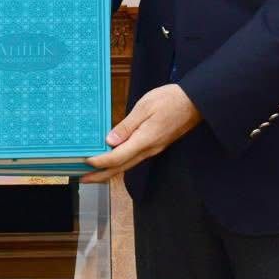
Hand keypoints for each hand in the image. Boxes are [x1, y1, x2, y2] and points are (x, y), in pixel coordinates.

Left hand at [82, 84, 199, 182]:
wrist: (196, 102)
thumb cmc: (171, 100)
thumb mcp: (145, 107)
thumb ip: (127, 126)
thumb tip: (110, 141)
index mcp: (145, 140)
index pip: (117, 157)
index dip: (100, 161)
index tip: (85, 162)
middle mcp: (149, 149)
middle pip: (121, 168)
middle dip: (101, 175)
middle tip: (83, 179)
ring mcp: (153, 149)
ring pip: (128, 165)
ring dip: (109, 171)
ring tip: (93, 172)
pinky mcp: (155, 145)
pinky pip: (134, 158)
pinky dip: (120, 162)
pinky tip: (113, 159)